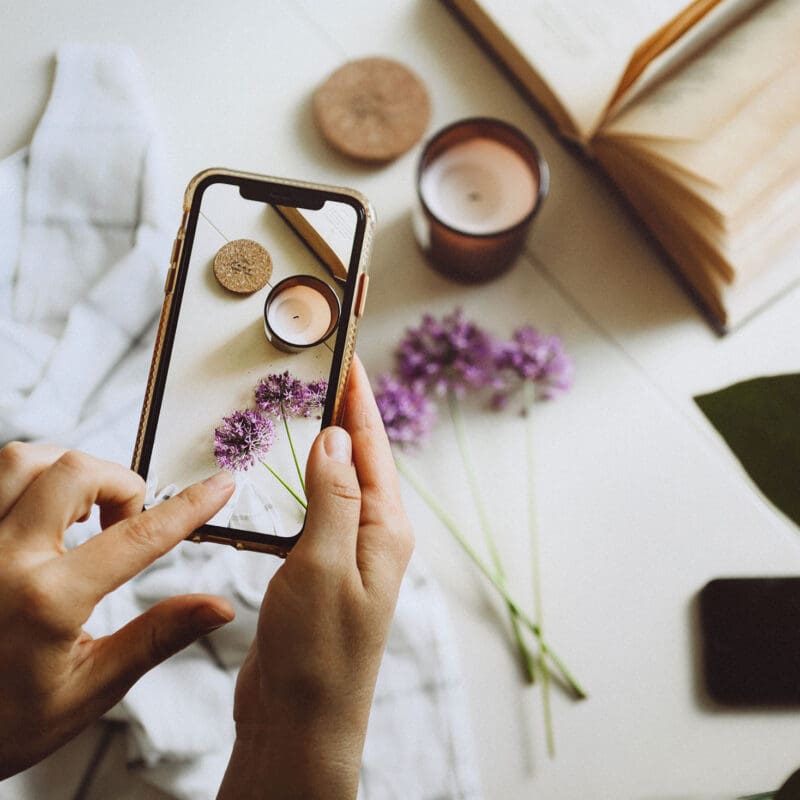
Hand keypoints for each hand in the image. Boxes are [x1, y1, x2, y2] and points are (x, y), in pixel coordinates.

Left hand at [0, 445, 235, 777]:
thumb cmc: (5, 721)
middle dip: (120, 483)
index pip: (138, 537)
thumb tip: (218, 608)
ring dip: (68, 470)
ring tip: (84, 508)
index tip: (221, 486)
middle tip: (127, 520)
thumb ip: (156, 637)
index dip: (189, 507)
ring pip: (23, 459)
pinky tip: (44, 509)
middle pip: (75, 472)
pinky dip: (28, 477)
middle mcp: (2, 560)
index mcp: (47, 602)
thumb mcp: (89, 689)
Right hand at [218, 357, 414, 799]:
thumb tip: (335, 439)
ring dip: (320, 449)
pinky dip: (299, 485)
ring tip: (300, 413)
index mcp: (385, 530)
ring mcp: (346, 554)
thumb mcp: (326, 565)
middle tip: (320, 375)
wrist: (300, 721)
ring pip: (334, 485)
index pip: (374, 449)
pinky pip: (313, 513)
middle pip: (358, 460)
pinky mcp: (318, 571)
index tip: (349, 359)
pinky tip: (284, 476)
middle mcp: (372, 537)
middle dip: (342, 416)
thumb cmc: (320, 653)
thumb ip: (333, 499)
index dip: (360, 401)